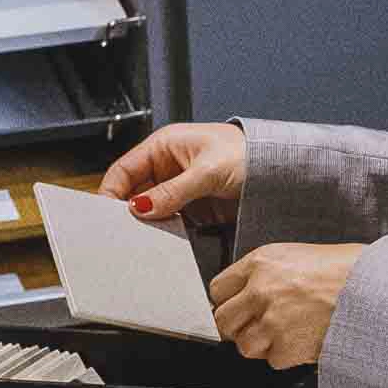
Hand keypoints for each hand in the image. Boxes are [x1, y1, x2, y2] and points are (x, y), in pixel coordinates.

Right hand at [100, 121, 246, 227]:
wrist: (283, 169)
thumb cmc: (249, 154)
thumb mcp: (208, 172)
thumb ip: (173, 191)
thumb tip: (141, 207)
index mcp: (164, 146)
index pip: (124, 169)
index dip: (111, 192)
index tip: (105, 215)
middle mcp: (168, 166)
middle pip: (134, 191)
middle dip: (128, 211)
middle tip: (122, 232)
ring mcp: (179, 187)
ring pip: (151, 208)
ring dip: (148, 223)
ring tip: (142, 238)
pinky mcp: (193, 207)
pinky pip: (170, 220)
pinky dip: (165, 231)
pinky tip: (163, 240)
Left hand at [211, 241, 364, 367]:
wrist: (375, 289)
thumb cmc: (345, 270)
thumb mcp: (296, 255)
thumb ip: (264, 274)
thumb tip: (244, 294)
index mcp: (261, 263)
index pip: (218, 289)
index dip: (228, 300)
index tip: (236, 307)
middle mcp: (261, 291)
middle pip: (223, 321)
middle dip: (237, 326)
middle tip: (255, 325)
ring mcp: (272, 321)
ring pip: (244, 346)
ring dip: (261, 344)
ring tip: (284, 333)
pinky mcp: (287, 347)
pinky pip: (272, 360)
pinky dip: (285, 355)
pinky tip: (302, 339)